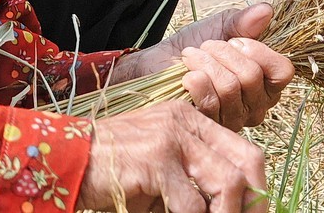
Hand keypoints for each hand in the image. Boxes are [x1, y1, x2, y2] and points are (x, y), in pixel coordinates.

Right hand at [78, 102, 267, 211]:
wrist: (65, 161)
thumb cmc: (113, 173)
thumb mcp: (161, 170)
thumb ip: (194, 181)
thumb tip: (231, 209)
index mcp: (189, 120)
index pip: (244, 150)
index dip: (258, 189)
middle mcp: (184, 122)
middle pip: (247, 161)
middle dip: (254, 202)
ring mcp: (170, 139)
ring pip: (226, 183)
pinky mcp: (155, 161)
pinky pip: (192, 204)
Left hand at [108, 4, 293, 131]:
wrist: (159, 64)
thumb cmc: (194, 46)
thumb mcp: (220, 27)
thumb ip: (244, 21)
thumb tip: (266, 10)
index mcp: (265, 81)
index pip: (282, 71)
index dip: (260, 52)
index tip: (237, 41)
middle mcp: (255, 105)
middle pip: (252, 77)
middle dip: (223, 53)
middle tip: (207, 46)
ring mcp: (233, 119)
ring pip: (230, 87)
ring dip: (206, 63)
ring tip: (192, 57)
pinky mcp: (210, 127)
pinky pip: (211, 103)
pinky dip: (196, 80)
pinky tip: (186, 74)